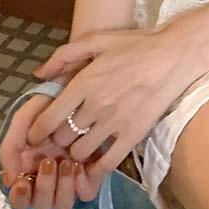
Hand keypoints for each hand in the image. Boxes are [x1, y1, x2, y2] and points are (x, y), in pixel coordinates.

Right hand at [0, 94, 96, 208]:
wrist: (79, 90)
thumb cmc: (49, 103)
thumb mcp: (23, 119)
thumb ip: (10, 147)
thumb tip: (10, 178)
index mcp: (28, 168)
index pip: (20, 199)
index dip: (20, 196)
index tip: (23, 181)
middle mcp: (47, 179)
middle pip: (41, 205)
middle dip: (43, 188)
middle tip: (48, 162)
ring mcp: (69, 180)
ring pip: (62, 205)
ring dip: (62, 187)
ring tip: (67, 162)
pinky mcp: (90, 177)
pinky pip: (86, 194)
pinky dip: (81, 184)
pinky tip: (82, 165)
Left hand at [1, 10, 208, 197]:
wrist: (174, 56)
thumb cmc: (135, 46)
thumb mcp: (97, 40)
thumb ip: (64, 55)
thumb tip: (38, 75)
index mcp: (83, 82)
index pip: (49, 117)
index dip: (37, 132)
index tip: (35, 136)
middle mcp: (96, 106)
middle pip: (63, 137)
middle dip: (57, 141)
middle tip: (58, 141)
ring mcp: (115, 123)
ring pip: (81, 152)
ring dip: (75, 154)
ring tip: (78, 149)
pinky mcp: (133, 136)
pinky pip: (108, 163)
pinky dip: (96, 169)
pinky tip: (94, 165)